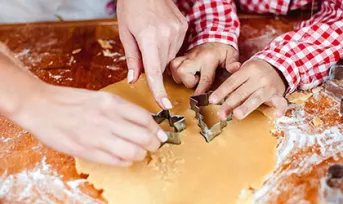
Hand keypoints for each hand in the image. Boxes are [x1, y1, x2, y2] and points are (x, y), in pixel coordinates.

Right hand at [12, 84, 166, 165]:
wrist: (40, 106)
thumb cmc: (70, 101)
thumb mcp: (100, 98)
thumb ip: (122, 110)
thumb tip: (144, 123)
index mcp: (111, 103)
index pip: (145, 118)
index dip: (157, 129)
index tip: (161, 134)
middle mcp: (107, 119)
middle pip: (144, 137)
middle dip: (155, 144)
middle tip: (155, 145)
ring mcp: (96, 136)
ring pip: (133, 152)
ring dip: (141, 155)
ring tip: (139, 153)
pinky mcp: (86, 151)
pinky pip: (116, 162)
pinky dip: (126, 162)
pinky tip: (124, 158)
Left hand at [117, 0, 187, 108]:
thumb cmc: (131, 7)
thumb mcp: (125, 32)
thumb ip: (132, 58)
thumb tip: (134, 79)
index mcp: (148, 38)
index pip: (154, 72)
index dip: (158, 91)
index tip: (165, 105)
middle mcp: (166, 35)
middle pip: (161, 65)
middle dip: (152, 65)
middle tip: (144, 50)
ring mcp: (177, 31)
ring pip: (169, 57)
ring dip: (160, 56)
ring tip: (152, 38)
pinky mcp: (183, 27)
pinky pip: (176, 47)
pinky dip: (167, 46)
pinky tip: (160, 33)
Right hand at [169, 42, 239, 94]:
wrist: (213, 35)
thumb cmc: (222, 49)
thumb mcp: (231, 54)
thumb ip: (232, 62)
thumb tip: (235, 68)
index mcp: (208, 58)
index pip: (204, 77)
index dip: (200, 89)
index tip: (197, 97)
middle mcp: (194, 57)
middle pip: (183, 72)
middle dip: (187, 81)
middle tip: (196, 80)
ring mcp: (186, 56)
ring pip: (175, 68)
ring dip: (180, 77)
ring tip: (190, 77)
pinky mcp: (180, 56)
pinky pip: (171, 65)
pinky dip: (174, 71)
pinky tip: (181, 74)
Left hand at [209, 59, 287, 119]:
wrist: (280, 64)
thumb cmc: (257, 70)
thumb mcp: (245, 69)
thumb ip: (233, 79)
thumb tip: (217, 94)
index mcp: (248, 70)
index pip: (232, 82)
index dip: (221, 92)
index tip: (212, 100)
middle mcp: (258, 78)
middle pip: (241, 92)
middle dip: (229, 104)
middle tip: (220, 114)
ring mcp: (269, 87)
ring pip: (256, 98)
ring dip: (246, 107)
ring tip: (237, 115)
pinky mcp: (278, 94)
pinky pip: (281, 102)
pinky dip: (280, 109)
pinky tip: (277, 116)